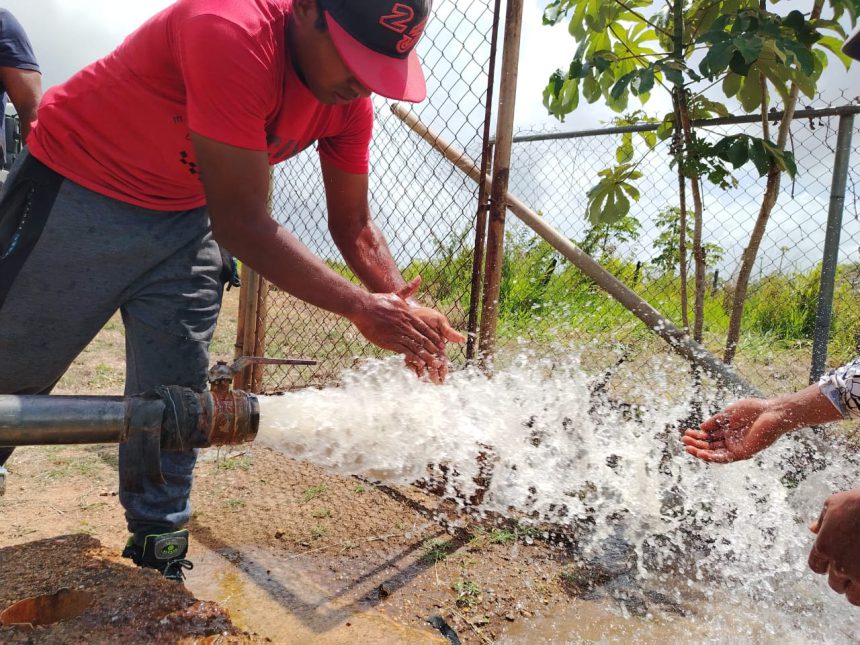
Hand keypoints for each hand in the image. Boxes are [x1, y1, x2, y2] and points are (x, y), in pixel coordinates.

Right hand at [348, 278, 460, 382]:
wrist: (362, 307)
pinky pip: (405, 352)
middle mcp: (406, 325)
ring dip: (426, 356)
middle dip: (433, 349)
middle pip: (423, 339)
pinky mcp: (390, 342)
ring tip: (434, 365)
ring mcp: (398, 334)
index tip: (442, 344)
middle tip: (442, 358)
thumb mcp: (396, 295)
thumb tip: (419, 278)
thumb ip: (409, 289)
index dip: (434, 337)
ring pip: (416, 347)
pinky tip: (419, 365)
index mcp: (408, 315)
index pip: (425, 328)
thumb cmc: (377, 301)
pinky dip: (413, 358)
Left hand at [403, 299, 465, 382]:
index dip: (443, 370)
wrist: (411, 310)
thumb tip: (463, 339)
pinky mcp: (407, 349)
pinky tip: (411, 371)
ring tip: (423, 381)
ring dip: (423, 374)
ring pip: (421, 366)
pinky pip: (409, 360)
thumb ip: (448, 332)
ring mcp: (418, 351)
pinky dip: (411, 366)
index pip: (442, 361)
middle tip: (435, 383)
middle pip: (432, 366)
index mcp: (438, 347)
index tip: (443, 377)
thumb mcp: (439, 322)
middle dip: (434, 375)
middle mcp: (428, 351)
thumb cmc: (427, 316)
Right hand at [682, 398, 785, 462]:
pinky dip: (712, 457)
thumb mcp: (728, 413)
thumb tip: (701, 428)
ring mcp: (737, 447)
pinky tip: (701, 453)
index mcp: (728, 430)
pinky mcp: (743, 453)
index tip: (687, 433)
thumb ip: (715, 421)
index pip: (709, 436)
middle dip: (696, 443)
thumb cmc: (753, 410)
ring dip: (701, 452)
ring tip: (688, 448)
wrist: (772, 413)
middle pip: (710, 445)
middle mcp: (731, 440)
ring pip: (715, 453)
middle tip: (684, 440)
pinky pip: (725, 457)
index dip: (697, 435)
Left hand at [808, 488, 859, 605]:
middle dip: (842, 578)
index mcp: (824, 546)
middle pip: (835, 584)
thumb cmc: (858, 502)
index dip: (825, 565)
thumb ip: (822, 520)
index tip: (834, 561)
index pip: (816, 566)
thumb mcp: (834, 504)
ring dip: (857, 590)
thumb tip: (812, 528)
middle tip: (853, 569)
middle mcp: (839, 564)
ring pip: (853, 597)